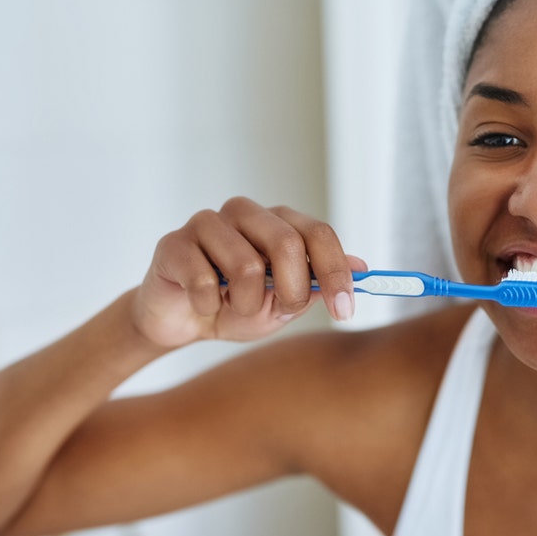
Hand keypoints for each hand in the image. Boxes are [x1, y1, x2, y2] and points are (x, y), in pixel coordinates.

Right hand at [132, 197, 366, 348]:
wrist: (182, 321)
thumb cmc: (234, 307)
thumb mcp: (284, 304)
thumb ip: (317, 285)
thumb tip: (362, 267)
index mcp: (277, 222)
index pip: (318, 234)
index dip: (335, 273)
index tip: (344, 311)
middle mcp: (245, 213)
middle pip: (287, 243)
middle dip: (291, 290)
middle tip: (280, 311)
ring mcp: (207, 223)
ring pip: (246, 265)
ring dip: (244, 303)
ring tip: (232, 307)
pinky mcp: (174, 243)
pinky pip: (204, 280)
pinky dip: (209, 306)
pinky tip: (203, 304)